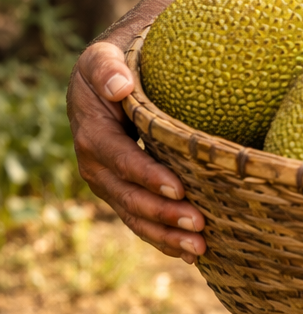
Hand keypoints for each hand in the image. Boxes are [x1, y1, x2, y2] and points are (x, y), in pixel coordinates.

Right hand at [68, 0, 205, 261]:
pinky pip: (139, 218)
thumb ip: (108, 69)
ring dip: (164, 234)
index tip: (178, 187)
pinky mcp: (123, 190)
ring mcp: (108, 180)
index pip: (118, 157)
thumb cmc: (117, 63)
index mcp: (91, 129)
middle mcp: (95, 161)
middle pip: (126, 194)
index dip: (145, 174)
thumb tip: (119, 86)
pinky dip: (162, 238)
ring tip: (199, 250)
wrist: (113, 77)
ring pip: (133, 214)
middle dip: (160, 213)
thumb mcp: (106, 58)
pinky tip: (190, 255)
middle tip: (198, 223)